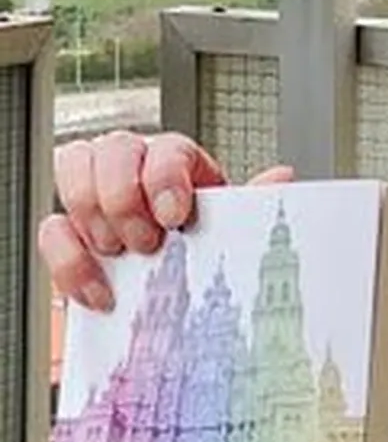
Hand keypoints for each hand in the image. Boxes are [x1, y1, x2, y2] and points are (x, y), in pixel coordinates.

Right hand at [37, 130, 292, 312]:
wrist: (171, 293)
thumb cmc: (200, 248)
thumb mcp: (228, 229)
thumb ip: (251, 205)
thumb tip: (281, 178)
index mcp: (178, 165)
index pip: (167, 148)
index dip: (165, 176)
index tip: (175, 216)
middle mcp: (133, 167)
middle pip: (114, 147)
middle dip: (125, 196)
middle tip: (146, 241)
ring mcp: (95, 194)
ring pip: (73, 166)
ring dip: (93, 212)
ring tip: (119, 252)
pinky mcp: (67, 231)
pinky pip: (51, 227)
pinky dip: (70, 260)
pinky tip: (99, 290)